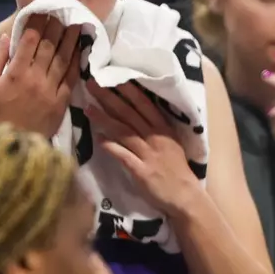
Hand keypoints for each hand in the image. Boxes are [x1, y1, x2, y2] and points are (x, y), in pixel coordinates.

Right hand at [0, 14, 82, 137]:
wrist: (11, 144)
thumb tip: (5, 38)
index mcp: (15, 72)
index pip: (29, 40)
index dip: (37, 22)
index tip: (42, 9)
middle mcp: (35, 78)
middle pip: (48, 46)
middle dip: (55, 25)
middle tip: (63, 9)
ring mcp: (50, 90)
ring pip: (62, 59)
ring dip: (70, 39)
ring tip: (77, 22)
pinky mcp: (61, 101)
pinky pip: (70, 77)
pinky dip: (76, 61)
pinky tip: (81, 48)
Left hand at [85, 82, 203, 219]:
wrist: (186, 197)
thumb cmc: (177, 170)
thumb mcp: (171, 143)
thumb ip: (155, 129)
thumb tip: (135, 115)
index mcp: (164, 129)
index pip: (144, 104)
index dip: (128, 90)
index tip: (112, 76)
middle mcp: (155, 138)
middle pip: (129, 114)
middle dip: (109, 98)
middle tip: (92, 85)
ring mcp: (148, 154)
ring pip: (123, 131)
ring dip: (104, 119)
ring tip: (88, 109)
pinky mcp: (141, 171)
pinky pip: (123, 156)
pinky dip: (110, 147)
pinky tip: (98, 139)